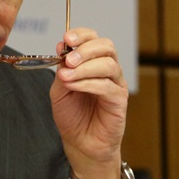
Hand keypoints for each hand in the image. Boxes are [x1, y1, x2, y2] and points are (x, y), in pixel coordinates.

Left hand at [49, 27, 128, 178]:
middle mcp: (108, 70)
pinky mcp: (119, 100)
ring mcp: (116, 84)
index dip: (81, 35)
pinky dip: (88, 83)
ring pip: (108, 64)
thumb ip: (62, 70)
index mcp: (93, 62)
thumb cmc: (72, 116)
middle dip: (85, 48)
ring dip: (85, 67)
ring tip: (67, 75)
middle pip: (106, 46)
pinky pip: (107, 86)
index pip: (93, 39)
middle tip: (68, 58)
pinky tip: (74, 86)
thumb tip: (62, 50)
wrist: (80, 142)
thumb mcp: (59, 89)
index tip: (65, 40)